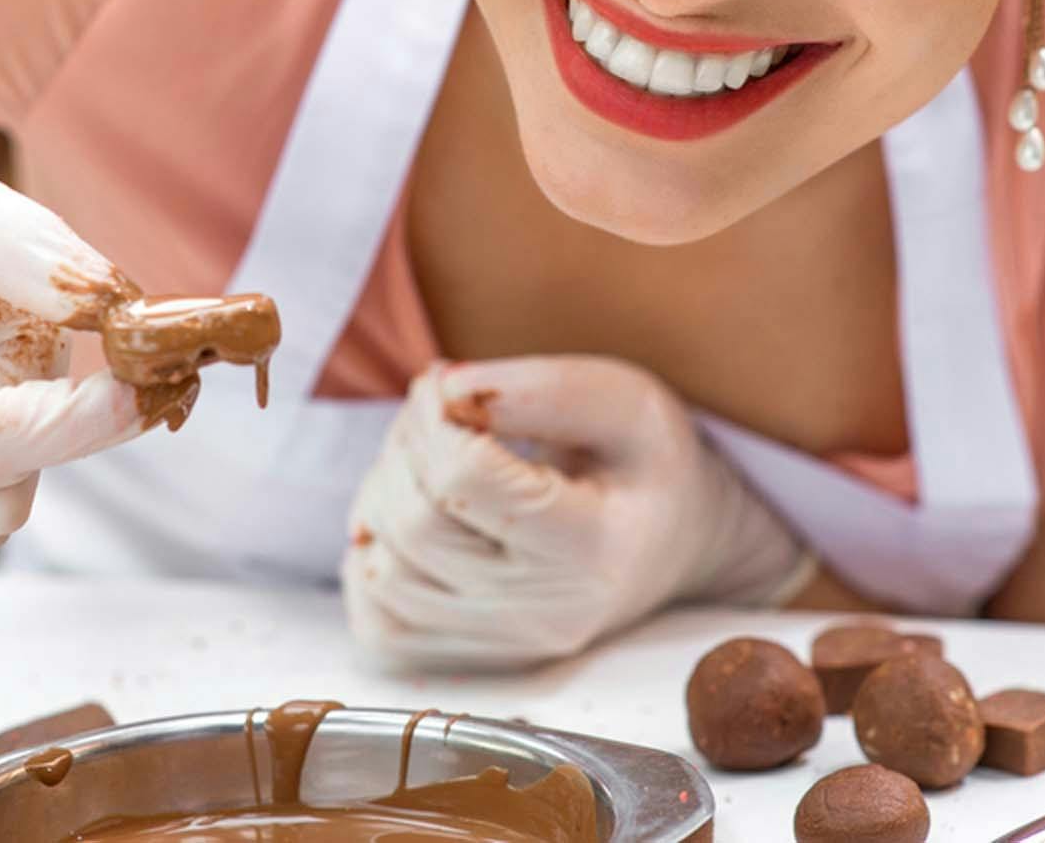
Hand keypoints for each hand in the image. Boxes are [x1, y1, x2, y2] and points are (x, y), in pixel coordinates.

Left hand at [343, 356, 816, 669]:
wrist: (673, 542)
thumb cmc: (647, 464)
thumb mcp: (625, 400)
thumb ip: (542, 388)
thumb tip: (445, 391)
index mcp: (590, 549)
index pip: (463, 478)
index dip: (434, 415)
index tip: (449, 384)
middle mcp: (543, 614)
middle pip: (414, 524)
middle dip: (404, 447)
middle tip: (436, 411)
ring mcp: (503, 647)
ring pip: (383, 573)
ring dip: (382, 497)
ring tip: (426, 459)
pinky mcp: (470, 659)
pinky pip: (377, 625)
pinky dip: (371, 565)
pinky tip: (407, 520)